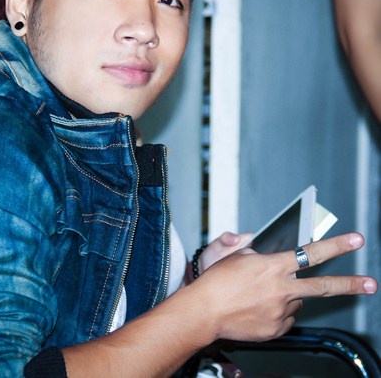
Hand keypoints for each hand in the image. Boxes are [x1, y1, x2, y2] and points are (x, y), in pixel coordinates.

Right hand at [191, 232, 376, 343]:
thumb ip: (258, 254)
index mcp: (273, 266)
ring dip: (288, 296)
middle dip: (350, 284)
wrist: (204, 311)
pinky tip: (259, 308)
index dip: (336, 245)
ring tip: (262, 295)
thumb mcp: (236, 256)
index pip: (312, 252)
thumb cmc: (217, 282)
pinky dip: (278, 312)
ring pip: (297, 301)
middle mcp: (282, 289)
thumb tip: (267, 257)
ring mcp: (281, 311)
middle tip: (370, 283)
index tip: (354, 241)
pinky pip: (286, 318)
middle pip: (323, 286)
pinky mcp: (276, 328)